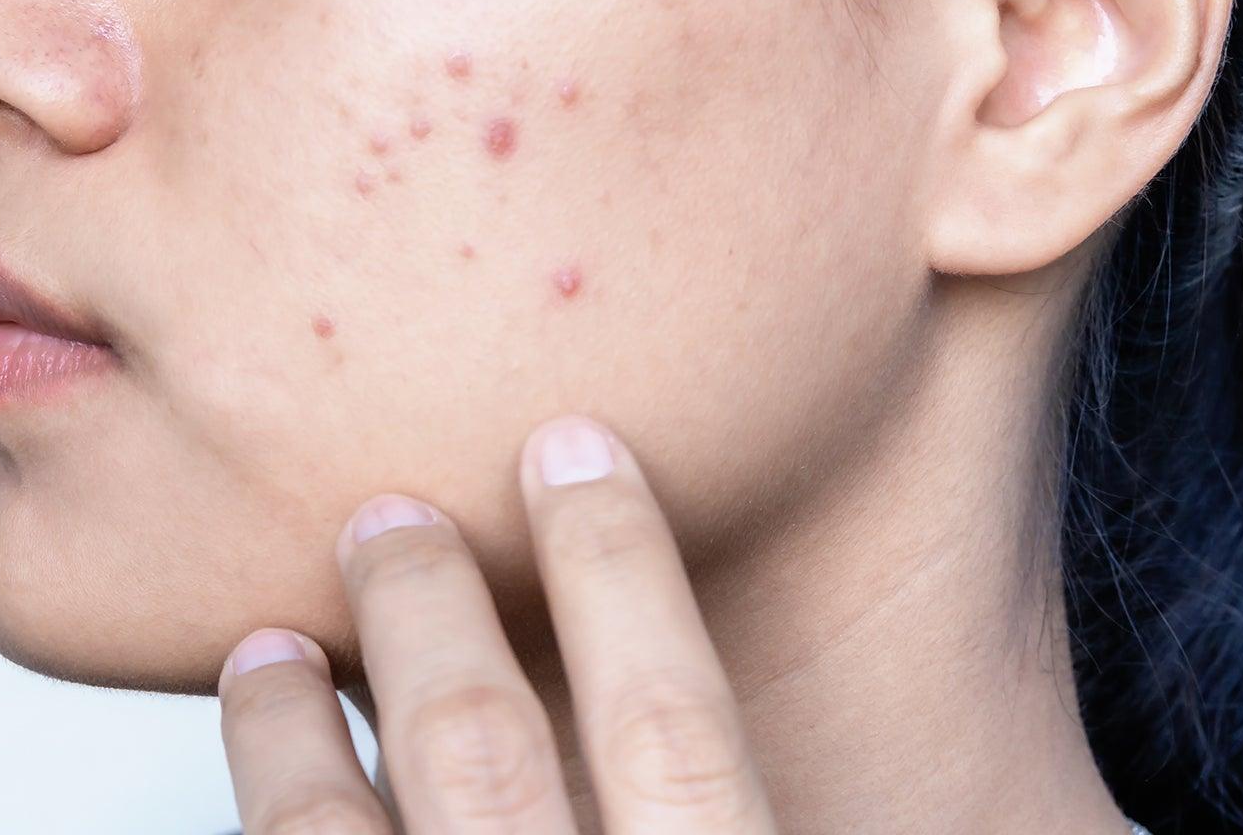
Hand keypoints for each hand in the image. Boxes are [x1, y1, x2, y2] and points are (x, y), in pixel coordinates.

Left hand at [215, 414, 776, 832]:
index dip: (619, 568)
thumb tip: (989, 745)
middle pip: (476, 745)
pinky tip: (253, 782)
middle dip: (423, 610)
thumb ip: (766, 793)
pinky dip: (265, 813)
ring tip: (266, 650)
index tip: (575, 445)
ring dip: (285, 730)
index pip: (669, 726)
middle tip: (387, 511)